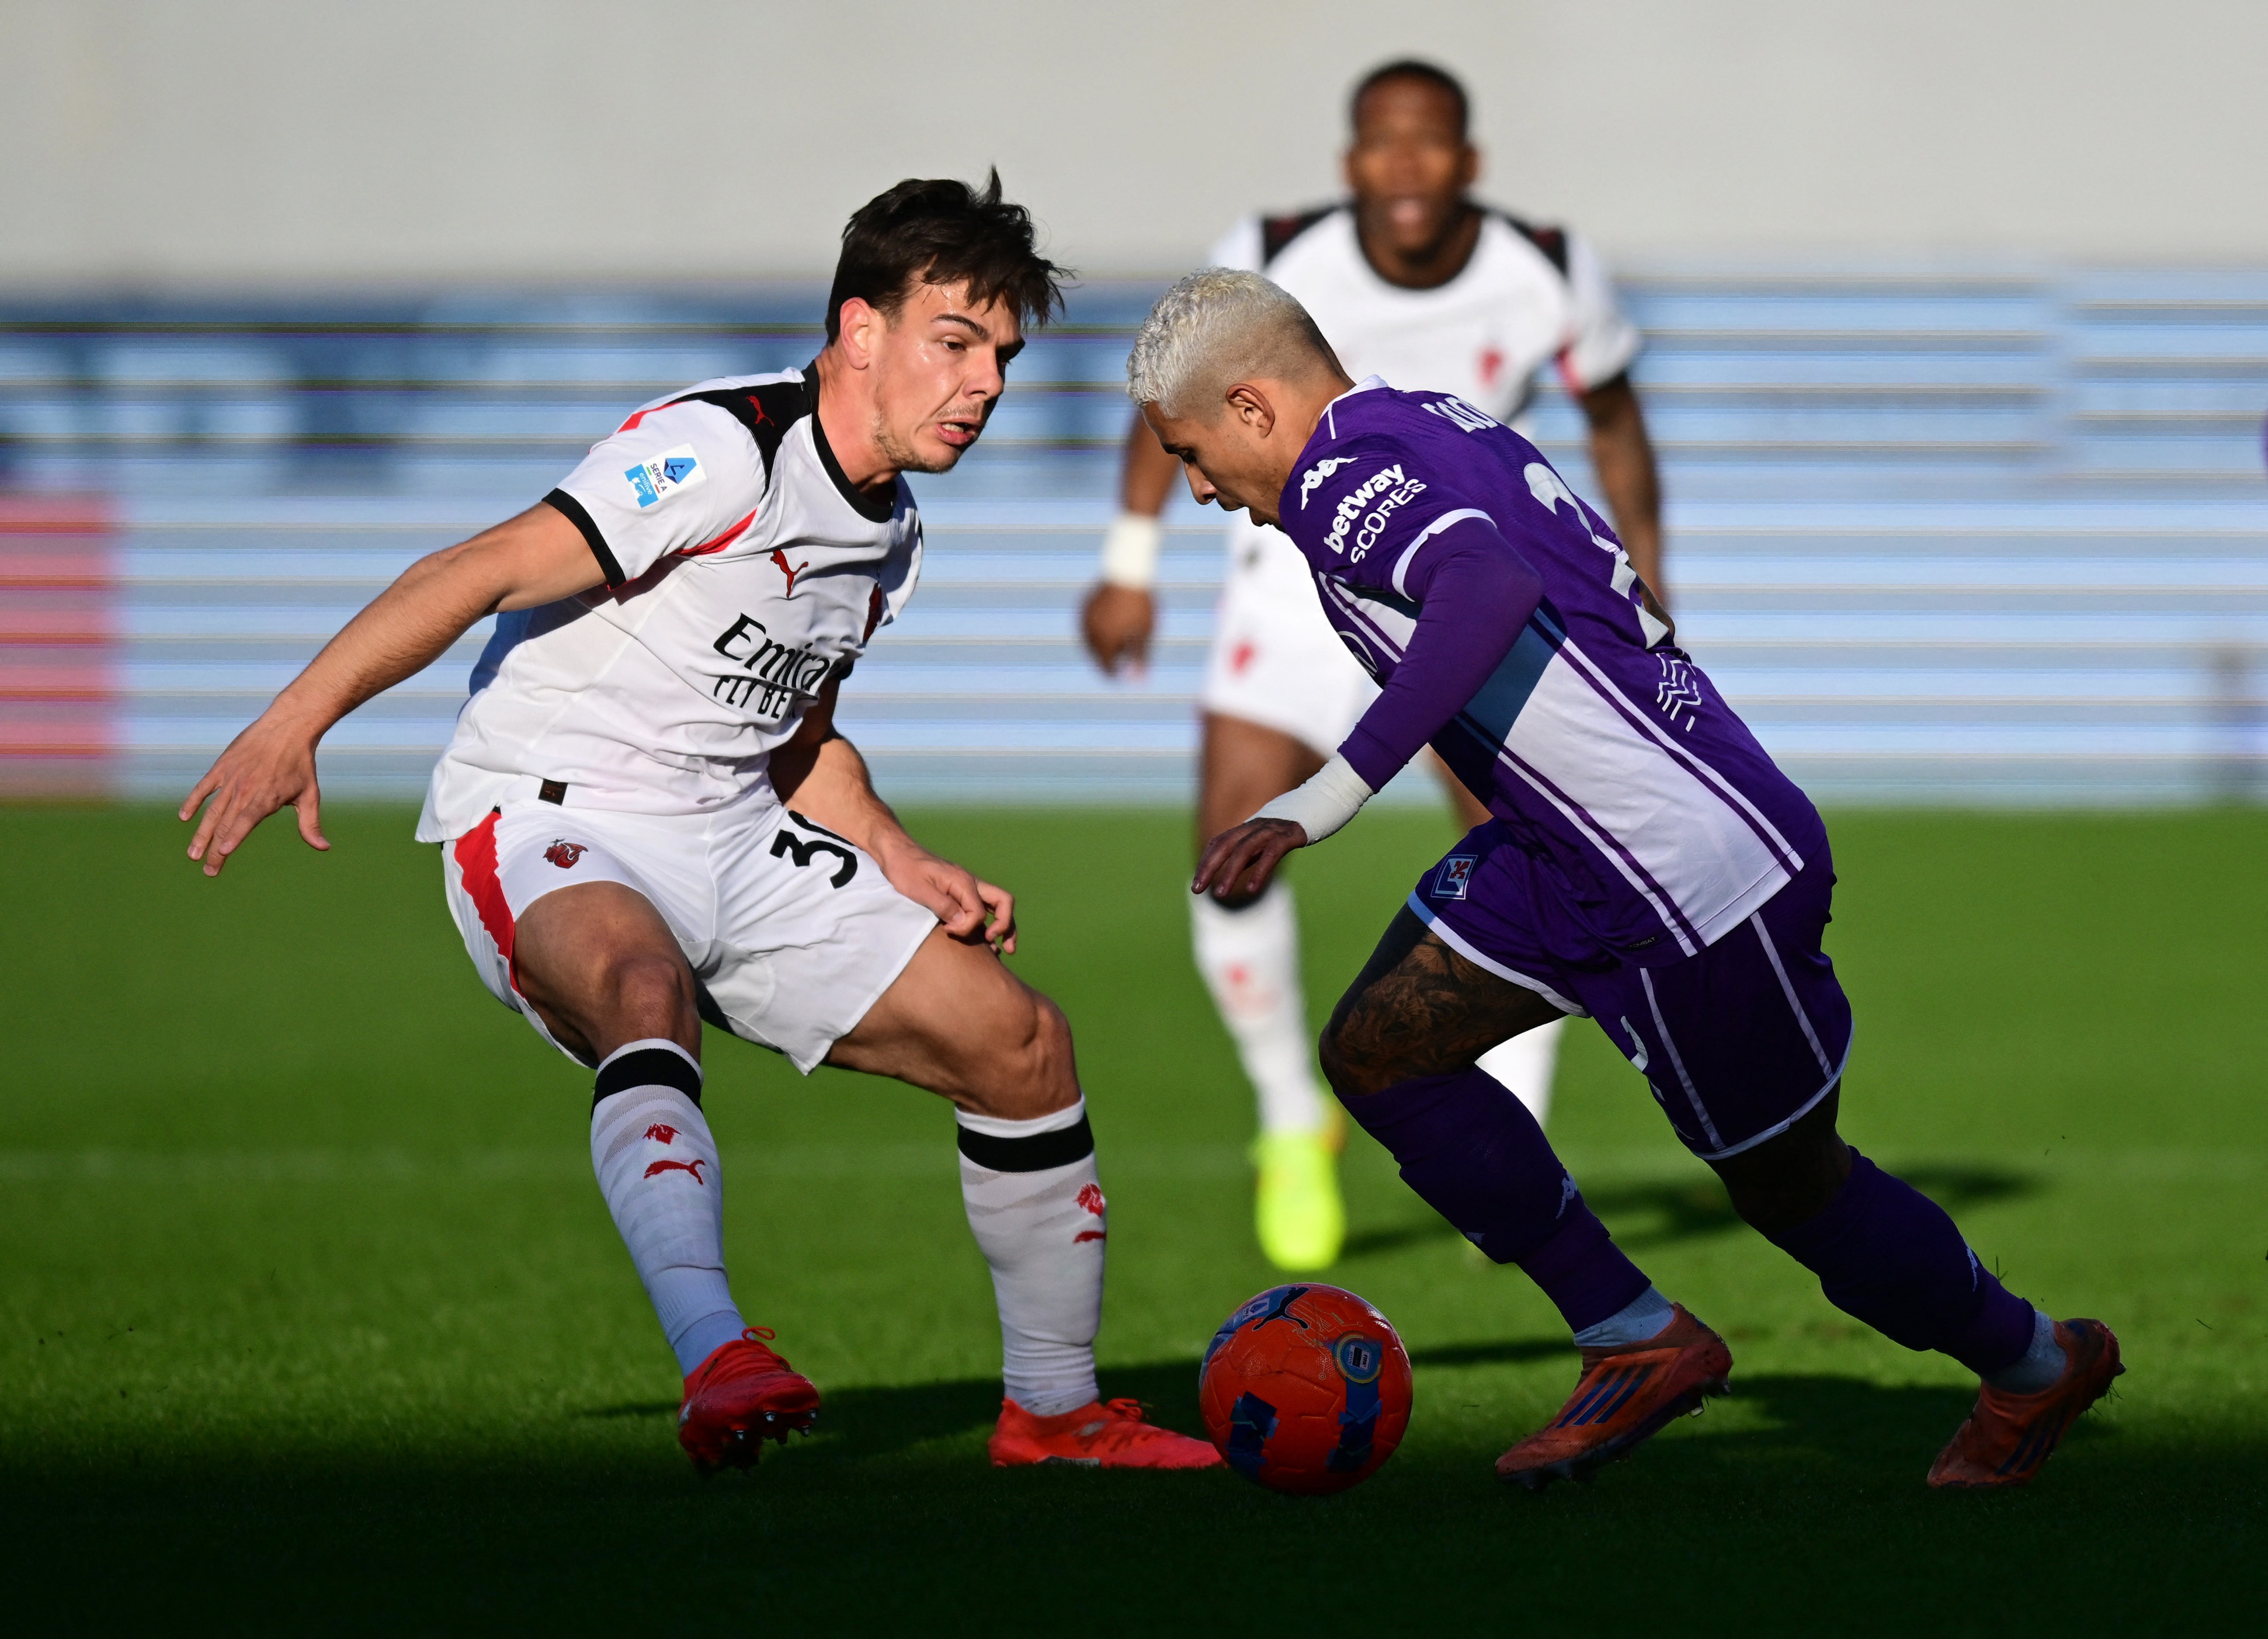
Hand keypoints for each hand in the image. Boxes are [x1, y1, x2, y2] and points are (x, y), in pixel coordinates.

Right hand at [178, 711, 329, 877]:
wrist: (288, 728)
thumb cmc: (301, 765)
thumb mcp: (309, 795)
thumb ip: (310, 824)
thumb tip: (324, 848)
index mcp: (265, 799)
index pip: (246, 822)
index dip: (234, 837)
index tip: (223, 852)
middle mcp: (245, 790)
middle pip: (225, 824)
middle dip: (215, 850)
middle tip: (209, 871)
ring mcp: (231, 778)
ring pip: (212, 811)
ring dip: (201, 834)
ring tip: (193, 854)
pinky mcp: (222, 767)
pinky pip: (203, 787)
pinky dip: (193, 801)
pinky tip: (184, 817)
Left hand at [873, 838, 1017, 954]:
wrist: (898, 853)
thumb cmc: (905, 870)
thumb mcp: (919, 890)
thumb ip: (943, 905)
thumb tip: (963, 922)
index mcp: (962, 882)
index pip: (978, 912)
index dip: (966, 928)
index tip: (946, 930)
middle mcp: (971, 883)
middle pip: (1003, 902)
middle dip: (1006, 926)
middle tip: (1002, 947)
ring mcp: (968, 887)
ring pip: (998, 905)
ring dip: (1005, 926)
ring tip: (1006, 950)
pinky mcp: (961, 893)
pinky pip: (984, 907)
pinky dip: (991, 923)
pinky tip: (987, 939)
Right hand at [1080, 582, 1154, 677]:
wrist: (1128, 572)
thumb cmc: (1141, 605)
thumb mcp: (1145, 634)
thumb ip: (1140, 659)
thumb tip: (1138, 681)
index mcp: (1105, 642)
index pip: (1107, 668)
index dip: (1116, 674)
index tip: (1125, 673)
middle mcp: (1090, 633)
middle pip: (1097, 655)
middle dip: (1108, 659)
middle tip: (1123, 655)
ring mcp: (1084, 619)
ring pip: (1090, 641)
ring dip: (1101, 645)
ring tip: (1117, 639)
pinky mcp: (1082, 607)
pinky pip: (1087, 625)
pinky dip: (1096, 629)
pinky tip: (1108, 626)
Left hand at [1192, 817, 1308, 902]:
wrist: (1319, 806)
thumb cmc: (1288, 830)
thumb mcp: (1264, 843)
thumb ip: (1248, 855)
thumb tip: (1229, 873)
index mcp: (1246, 829)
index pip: (1218, 843)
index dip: (1205, 863)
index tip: (1196, 885)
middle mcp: (1255, 827)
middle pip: (1225, 845)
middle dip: (1208, 867)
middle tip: (1196, 889)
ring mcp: (1272, 829)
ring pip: (1245, 849)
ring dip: (1229, 872)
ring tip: (1220, 894)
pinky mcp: (1290, 835)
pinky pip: (1271, 853)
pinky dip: (1260, 871)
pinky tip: (1252, 889)